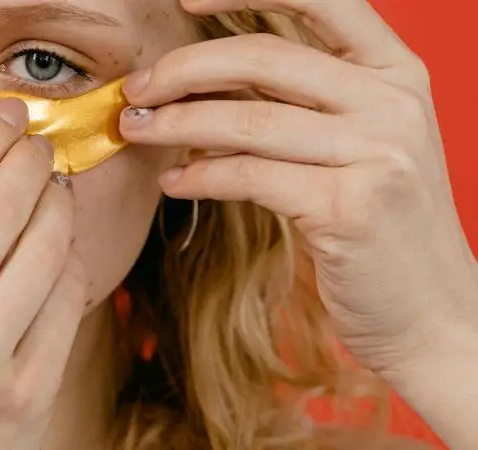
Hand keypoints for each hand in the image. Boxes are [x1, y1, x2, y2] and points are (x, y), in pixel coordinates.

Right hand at [0, 99, 85, 449]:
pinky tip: (60, 251)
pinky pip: (69, 299)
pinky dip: (72, 261)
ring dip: (59, 203)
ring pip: (46, 247)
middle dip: (31, 158)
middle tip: (40, 142)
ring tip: (54, 190)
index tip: (8, 114)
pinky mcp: (29, 395)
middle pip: (1, 208)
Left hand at [119, 0, 475, 373]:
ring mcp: (378, 152)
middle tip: (136, 91)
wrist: (433, 311)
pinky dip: (200, 175)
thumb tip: (201, 85)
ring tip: (137, 130)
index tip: (186, 1)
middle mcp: (394, 101)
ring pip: (248, 120)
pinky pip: (250, 176)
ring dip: (176, 124)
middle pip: (265, 59)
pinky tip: (174, 181)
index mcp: (397, 71)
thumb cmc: (380, 224)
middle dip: (183, 70)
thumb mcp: (361, 144)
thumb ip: (303, 104)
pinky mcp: (350, 206)